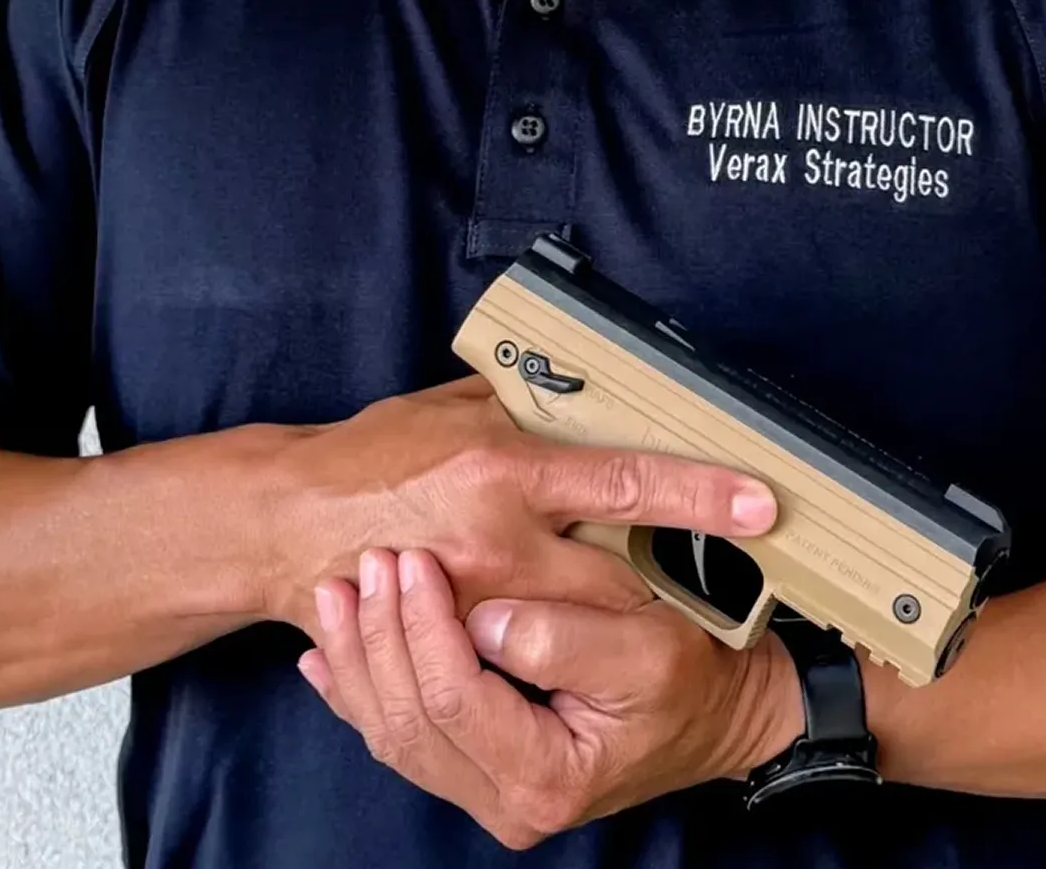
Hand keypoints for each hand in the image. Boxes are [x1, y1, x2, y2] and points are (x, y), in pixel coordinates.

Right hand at [265, 376, 779, 637]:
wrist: (285, 524)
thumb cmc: (370, 457)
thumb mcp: (451, 410)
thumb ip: (521, 407)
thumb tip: (582, 396)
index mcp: (505, 467)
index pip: (625, 483)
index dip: (699, 494)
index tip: (759, 502)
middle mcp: (500, 540)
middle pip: (623, 573)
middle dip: (668, 574)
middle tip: (706, 567)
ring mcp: (480, 600)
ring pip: (589, 622)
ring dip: (623, 612)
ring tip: (651, 602)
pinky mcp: (460, 640)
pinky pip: (536, 650)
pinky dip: (566, 638)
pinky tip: (578, 630)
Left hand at [298, 546, 804, 850]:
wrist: (720, 714)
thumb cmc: (694, 676)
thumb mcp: (650, 650)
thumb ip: (563, 638)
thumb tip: (487, 618)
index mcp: (544, 776)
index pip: (453, 699)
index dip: (424, 626)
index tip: (412, 559)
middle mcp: (506, 800)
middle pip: (407, 720)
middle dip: (378, 636)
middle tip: (366, 562)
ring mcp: (487, 790)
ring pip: (391, 732)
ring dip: (358, 659)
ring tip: (336, 593)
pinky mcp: (478, 769)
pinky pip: (398, 737)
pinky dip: (354, 693)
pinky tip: (326, 654)